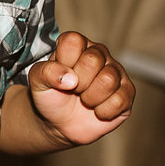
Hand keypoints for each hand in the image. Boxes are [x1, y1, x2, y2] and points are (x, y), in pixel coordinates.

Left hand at [26, 30, 133, 146]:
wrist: (60, 124)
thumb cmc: (50, 96)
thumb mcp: (37, 82)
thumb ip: (46, 72)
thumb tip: (70, 78)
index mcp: (78, 44)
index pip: (73, 41)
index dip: (64, 62)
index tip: (60, 75)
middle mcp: (100, 54)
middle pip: (93, 60)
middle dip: (78, 83)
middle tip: (74, 90)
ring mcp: (116, 72)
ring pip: (108, 80)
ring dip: (90, 98)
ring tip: (85, 100)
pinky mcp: (127, 93)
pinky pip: (121, 100)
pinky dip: (103, 111)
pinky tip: (97, 110)